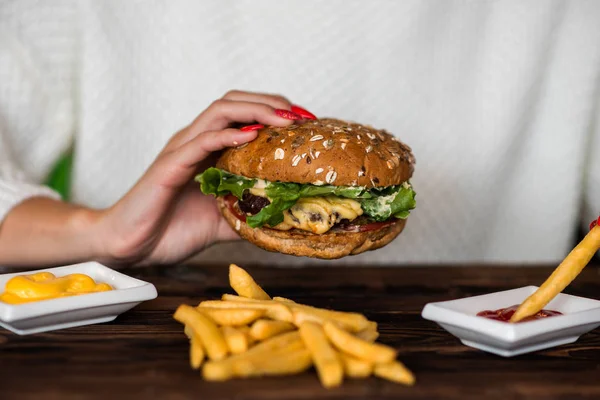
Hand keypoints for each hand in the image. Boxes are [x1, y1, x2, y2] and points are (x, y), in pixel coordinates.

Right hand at [94, 90, 302, 265]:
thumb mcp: (222, 222)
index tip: (307, 123)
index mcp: (207, 150)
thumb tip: (283, 220)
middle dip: (271, 103)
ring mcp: (182, 149)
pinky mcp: (170, 165)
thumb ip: (248, 214)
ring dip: (256, 111)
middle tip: (303, 115)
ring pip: (220, 112)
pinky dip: (227, 135)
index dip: (275, 113)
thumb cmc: (172, 230)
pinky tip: (251, 137)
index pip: (243, 115)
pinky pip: (201, 141)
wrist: (131, 246)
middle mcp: (195, 141)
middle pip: (235, 102)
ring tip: (285, 118)